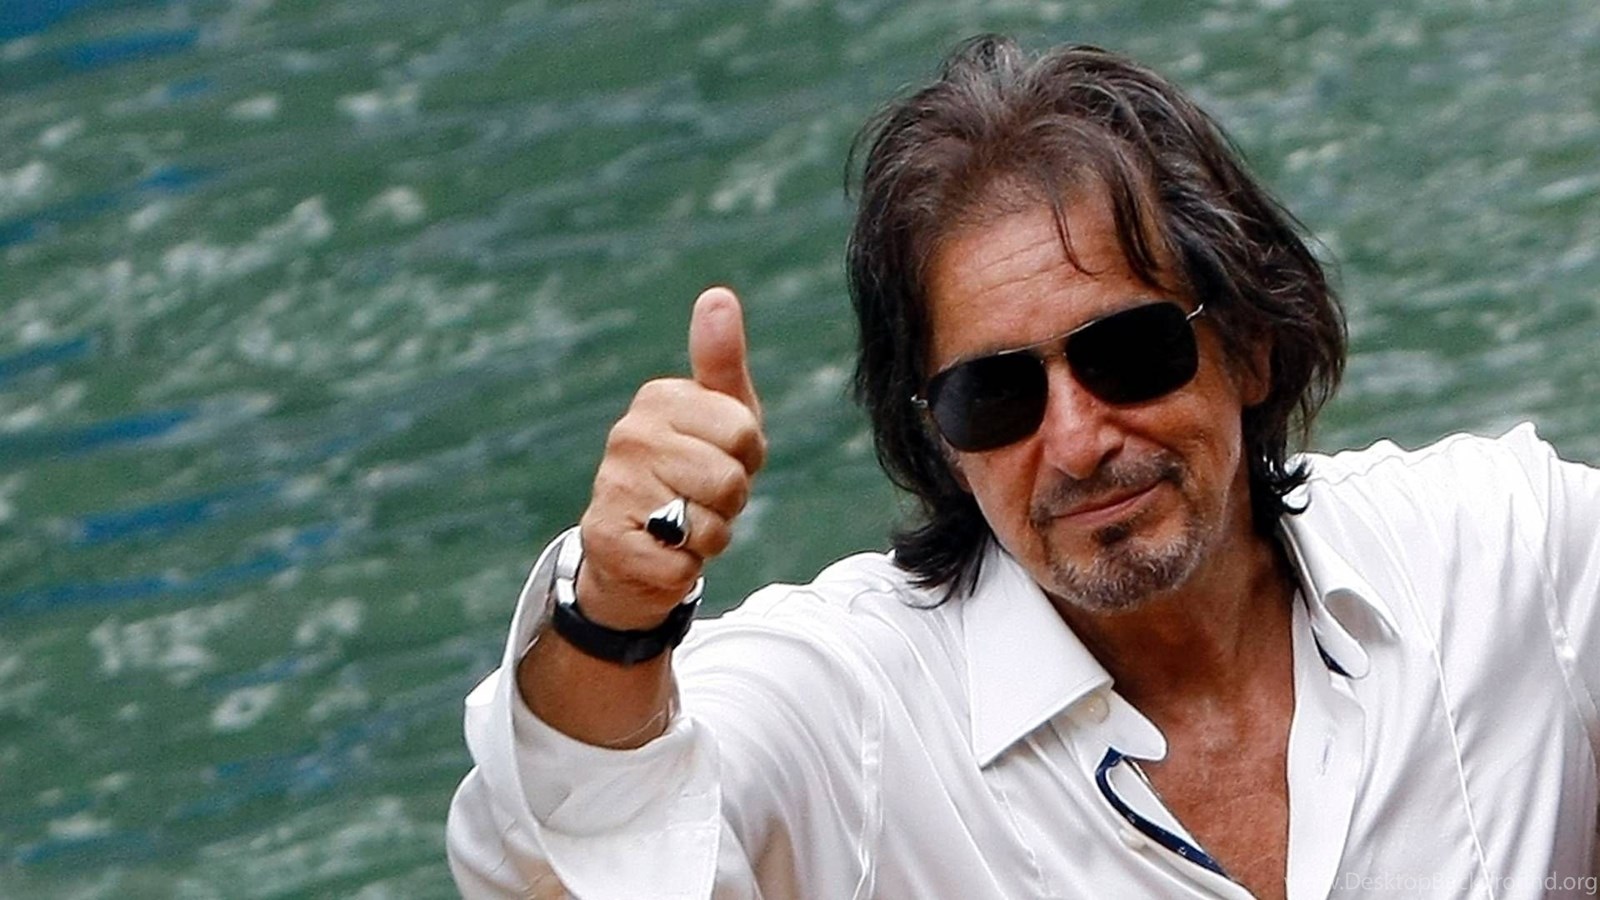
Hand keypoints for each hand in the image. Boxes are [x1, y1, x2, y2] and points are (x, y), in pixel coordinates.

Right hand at [573, 286, 766, 629]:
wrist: (635, 549)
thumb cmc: (690, 472)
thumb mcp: (719, 413)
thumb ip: (721, 358)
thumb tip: (717, 296)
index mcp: (658, 398)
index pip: (746, 434)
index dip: (747, 458)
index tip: (718, 457)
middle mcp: (629, 436)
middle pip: (730, 481)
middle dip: (729, 501)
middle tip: (700, 497)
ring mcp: (613, 488)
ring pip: (708, 526)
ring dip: (707, 538)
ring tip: (681, 525)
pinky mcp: (606, 542)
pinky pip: (682, 567)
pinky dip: (683, 571)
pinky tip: (660, 554)